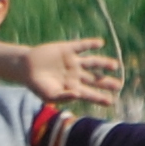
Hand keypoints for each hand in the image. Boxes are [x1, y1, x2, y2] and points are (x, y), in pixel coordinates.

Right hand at [0, 38, 122, 106]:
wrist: (25, 67)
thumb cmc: (37, 85)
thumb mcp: (49, 95)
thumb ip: (64, 97)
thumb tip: (79, 95)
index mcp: (73, 87)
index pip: (90, 94)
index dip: (100, 98)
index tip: (111, 101)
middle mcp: (77, 74)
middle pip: (95, 79)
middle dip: (107, 82)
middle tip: (119, 85)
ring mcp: (73, 61)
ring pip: (93, 62)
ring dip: (104, 63)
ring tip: (114, 65)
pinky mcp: (68, 49)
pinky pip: (82, 46)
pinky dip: (91, 44)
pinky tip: (100, 43)